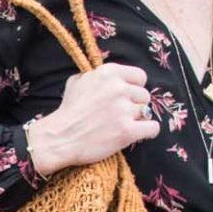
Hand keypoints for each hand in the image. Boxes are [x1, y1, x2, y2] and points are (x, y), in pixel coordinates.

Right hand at [26, 62, 162, 177]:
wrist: (59, 138)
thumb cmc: (68, 111)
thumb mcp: (77, 81)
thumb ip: (96, 76)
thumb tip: (110, 77)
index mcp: (109, 73)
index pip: (140, 76)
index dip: (134, 88)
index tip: (127, 97)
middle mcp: (118, 88)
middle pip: (144, 95)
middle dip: (135, 105)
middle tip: (121, 114)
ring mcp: (124, 110)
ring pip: (147, 112)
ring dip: (138, 119)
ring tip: (124, 125)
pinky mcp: (127, 131)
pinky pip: (152, 128)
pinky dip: (147, 132)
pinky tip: (138, 134)